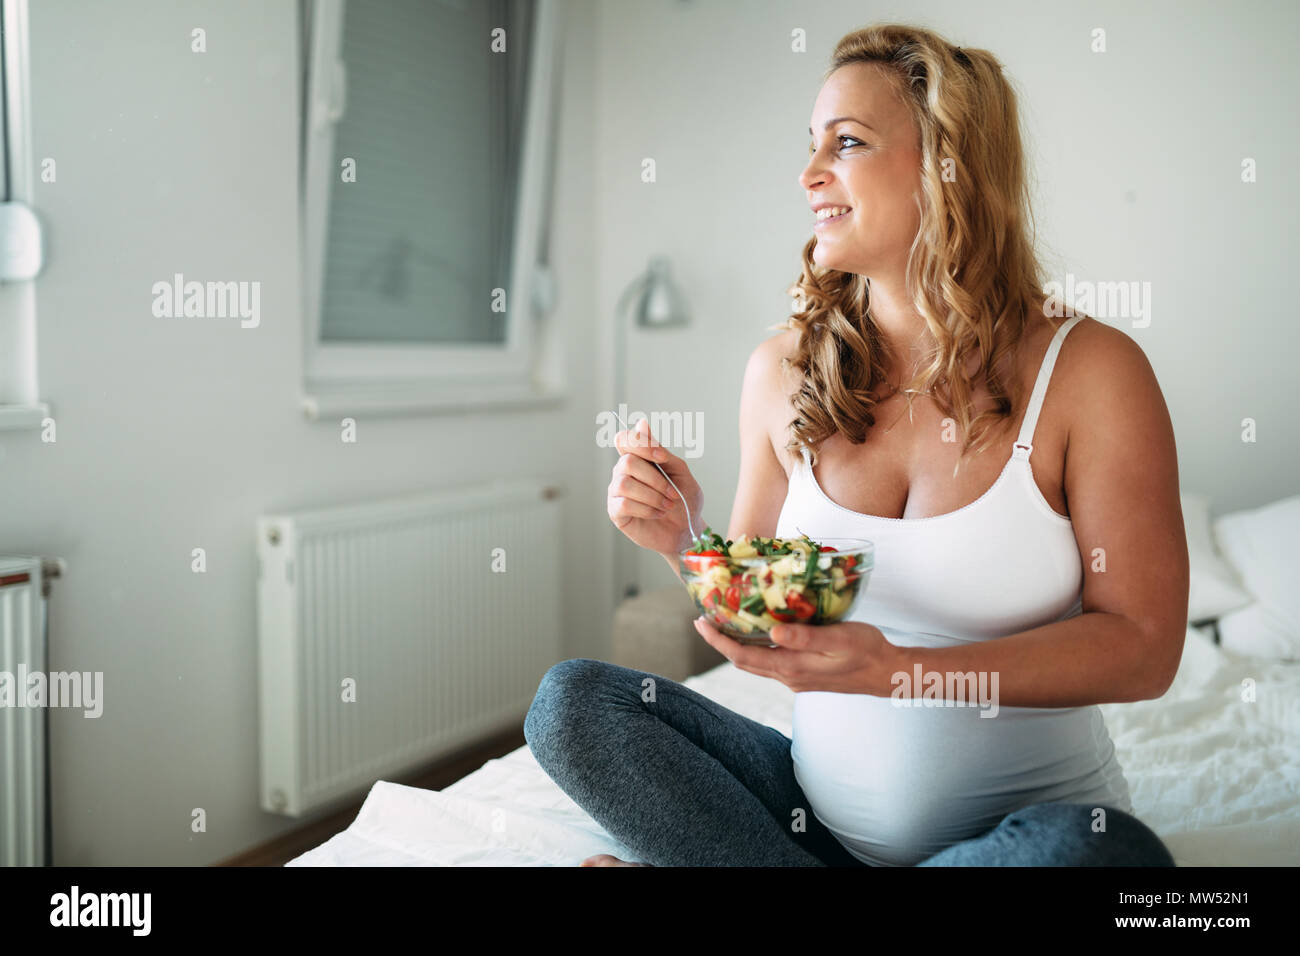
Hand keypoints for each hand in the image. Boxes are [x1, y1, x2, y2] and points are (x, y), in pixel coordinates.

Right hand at [608, 419, 703, 555]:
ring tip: (667, 506)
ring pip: (625, 484)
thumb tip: (641, 423)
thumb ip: (661, 451)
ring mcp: (616, 492)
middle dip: (656, 479)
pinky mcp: (615, 512)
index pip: (625, 439)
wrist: (687, 530)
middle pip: (628, 462)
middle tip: (673, 493)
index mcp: (638, 459)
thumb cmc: (684, 501)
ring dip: (653, 496)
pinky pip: (624, 504)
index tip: (663, 458)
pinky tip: (657, 513)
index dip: (641, 444)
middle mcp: (623, 472)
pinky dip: (646, 509)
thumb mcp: (681, 472)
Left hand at [693, 616, 899, 695]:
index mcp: (792, 667)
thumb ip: (806, 637)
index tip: (700, 623)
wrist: (888, 674)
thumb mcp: (839, 639)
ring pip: (757, 662)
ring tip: (726, 622)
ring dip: (738, 645)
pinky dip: (758, 646)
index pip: (743, 656)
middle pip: (744, 661)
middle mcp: (789, 676)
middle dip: (722, 641)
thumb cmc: (867, 651)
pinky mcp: (805, 674)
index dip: (718, 641)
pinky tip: (761, 631)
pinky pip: (772, 661)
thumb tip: (773, 633)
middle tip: (705, 618)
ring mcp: (796, 678)